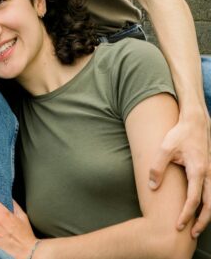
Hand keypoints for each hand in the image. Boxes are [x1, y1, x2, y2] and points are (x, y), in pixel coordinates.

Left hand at [148, 109, 210, 234]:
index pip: (194, 199)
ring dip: (207, 215)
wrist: (195, 123)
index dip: (186, 214)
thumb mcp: (164, 149)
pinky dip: (209, 205)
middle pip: (210, 205)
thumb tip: (152, 187)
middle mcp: (210, 175)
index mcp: (198, 171)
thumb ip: (157, 168)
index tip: (178, 225)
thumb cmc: (179, 135)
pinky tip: (200, 211)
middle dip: (202, 221)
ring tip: (197, 227)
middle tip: (192, 234)